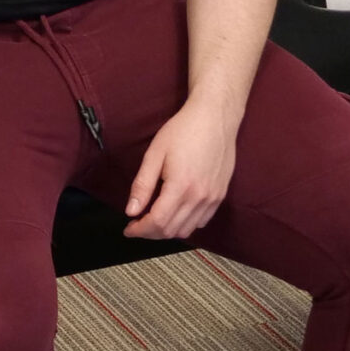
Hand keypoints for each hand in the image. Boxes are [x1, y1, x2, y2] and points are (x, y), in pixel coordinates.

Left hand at [122, 94, 239, 241]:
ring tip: (154, 220)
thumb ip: (142, 185)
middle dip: (150, 233)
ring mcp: (212, 198)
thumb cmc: (184, 130)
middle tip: (137, 224)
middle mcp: (199, 197)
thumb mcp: (155, 154)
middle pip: (171, 231)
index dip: (140, 230)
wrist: (215, 117)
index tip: (128, 228)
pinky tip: (175, 212)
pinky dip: (186, 224)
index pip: (157, 222)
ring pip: (187, 230)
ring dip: (168, 231)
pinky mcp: (220, 195)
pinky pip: (202, 221)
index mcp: (181, 186)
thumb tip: (131, 211)